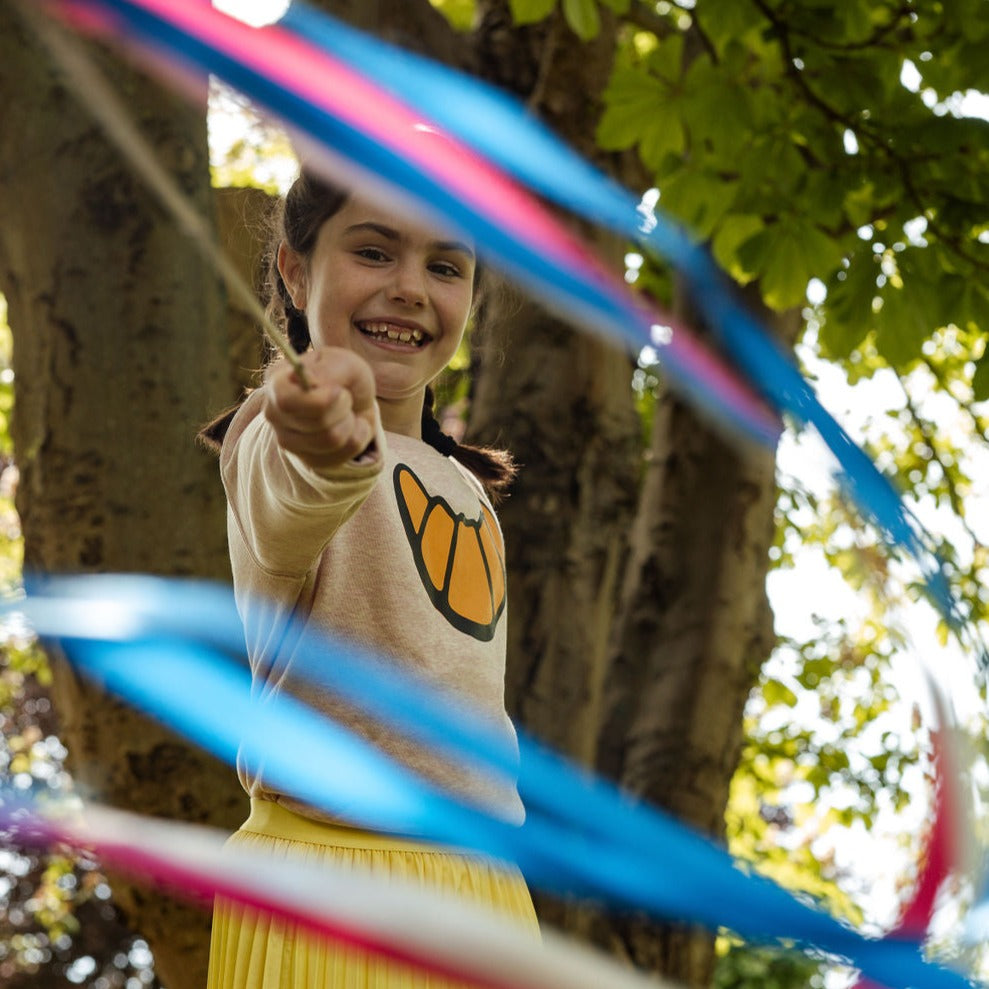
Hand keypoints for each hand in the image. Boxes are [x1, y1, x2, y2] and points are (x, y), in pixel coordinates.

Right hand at [264, 348, 377, 469]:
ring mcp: (286, 440)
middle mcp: (274, 412)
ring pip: (330, 441)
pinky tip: (349, 429)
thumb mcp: (344, 363)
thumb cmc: (345, 377)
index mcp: (277, 381)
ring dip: (351, 424)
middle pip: (317, 422)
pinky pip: (338, 457)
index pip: (287, 401)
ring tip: (347, 413)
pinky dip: (355, 441)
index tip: (340, 391)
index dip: (320, 400)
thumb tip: (309, 382)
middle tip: (345, 398)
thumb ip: (328, 370)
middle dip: (344, 408)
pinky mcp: (305, 459)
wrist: (354, 400)